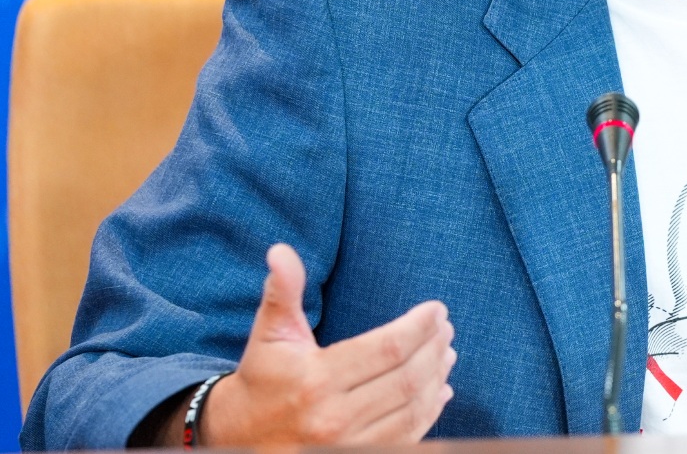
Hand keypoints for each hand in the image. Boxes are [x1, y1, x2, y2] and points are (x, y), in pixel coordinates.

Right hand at [201, 243, 456, 444]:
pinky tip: (440, 390)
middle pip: (407, 379)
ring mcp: (347, 445)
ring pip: (413, 410)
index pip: (388, 349)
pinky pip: (408, 437)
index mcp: (316, 380)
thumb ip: (282, 292)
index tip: (437, 310)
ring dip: (437, 378)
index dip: (420, 327)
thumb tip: (280, 251)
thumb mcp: (269, 333)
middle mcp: (334, 418)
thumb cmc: (263, 377)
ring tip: (447, 353)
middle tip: (446, 328)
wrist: (239, 438)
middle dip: (434, 349)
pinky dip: (430, 412)